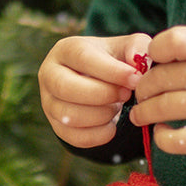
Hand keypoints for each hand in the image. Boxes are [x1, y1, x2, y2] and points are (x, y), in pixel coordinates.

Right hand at [38, 32, 151, 146]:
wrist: (100, 81)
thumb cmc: (114, 60)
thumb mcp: (127, 47)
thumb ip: (137, 48)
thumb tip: (136, 65)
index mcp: (66, 49)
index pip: (83, 58)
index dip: (111, 71)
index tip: (135, 79)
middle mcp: (50, 74)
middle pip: (66, 88)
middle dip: (103, 95)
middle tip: (126, 94)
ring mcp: (48, 102)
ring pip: (69, 116)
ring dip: (102, 115)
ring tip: (117, 106)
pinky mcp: (56, 126)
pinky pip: (75, 138)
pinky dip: (98, 135)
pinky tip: (112, 125)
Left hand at [128, 26, 185, 157]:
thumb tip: (152, 60)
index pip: (175, 40)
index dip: (155, 52)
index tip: (153, 62)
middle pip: (161, 78)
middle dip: (143, 88)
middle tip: (140, 94)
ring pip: (165, 108)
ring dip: (144, 113)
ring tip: (141, 115)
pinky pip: (179, 140)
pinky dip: (162, 138)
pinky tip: (163, 132)